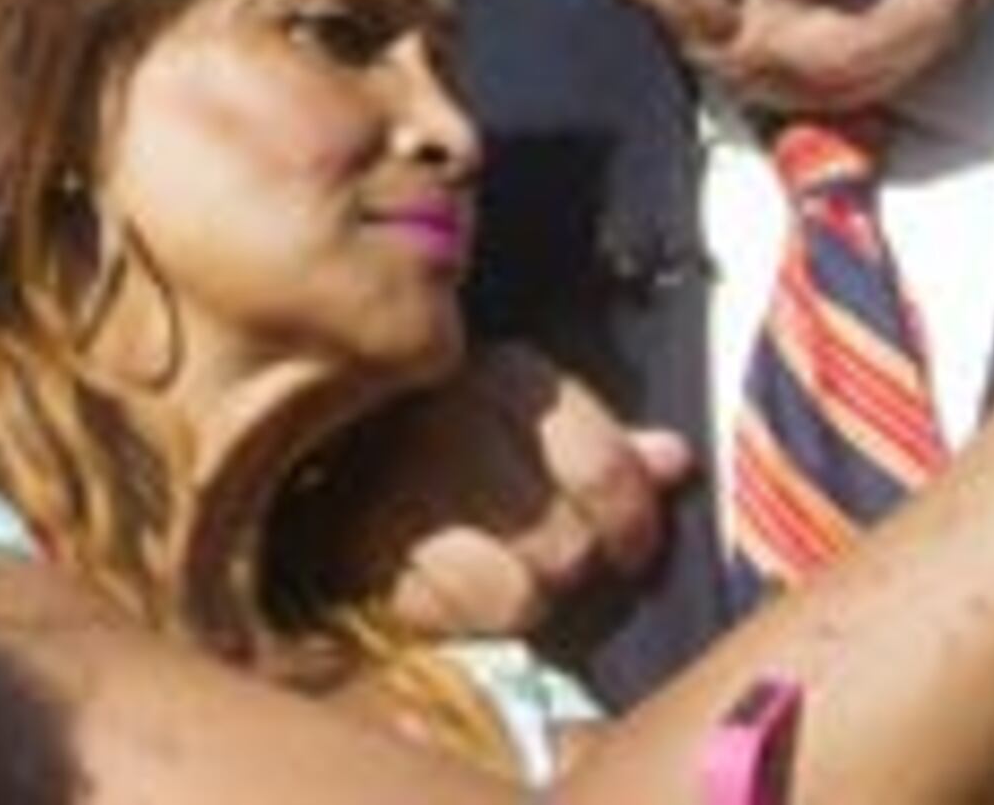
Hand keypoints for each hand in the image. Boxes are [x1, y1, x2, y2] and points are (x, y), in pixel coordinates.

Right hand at [281, 343, 695, 640]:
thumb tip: (676, 460)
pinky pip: (454, 617)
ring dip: (521, 594)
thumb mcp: (530, 417)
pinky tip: (451, 587)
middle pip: (564, 543)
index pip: (601, 471)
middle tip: (554, 556)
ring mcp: (401, 489)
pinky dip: (463, 614)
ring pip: (519, 590)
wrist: (317, 456)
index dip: (631, 521)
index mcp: (505, 376)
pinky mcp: (362, 554)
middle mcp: (452, 422)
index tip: (636, 551)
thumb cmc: (444, 436)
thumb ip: (604, 447)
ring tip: (502, 570)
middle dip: (570, 562)